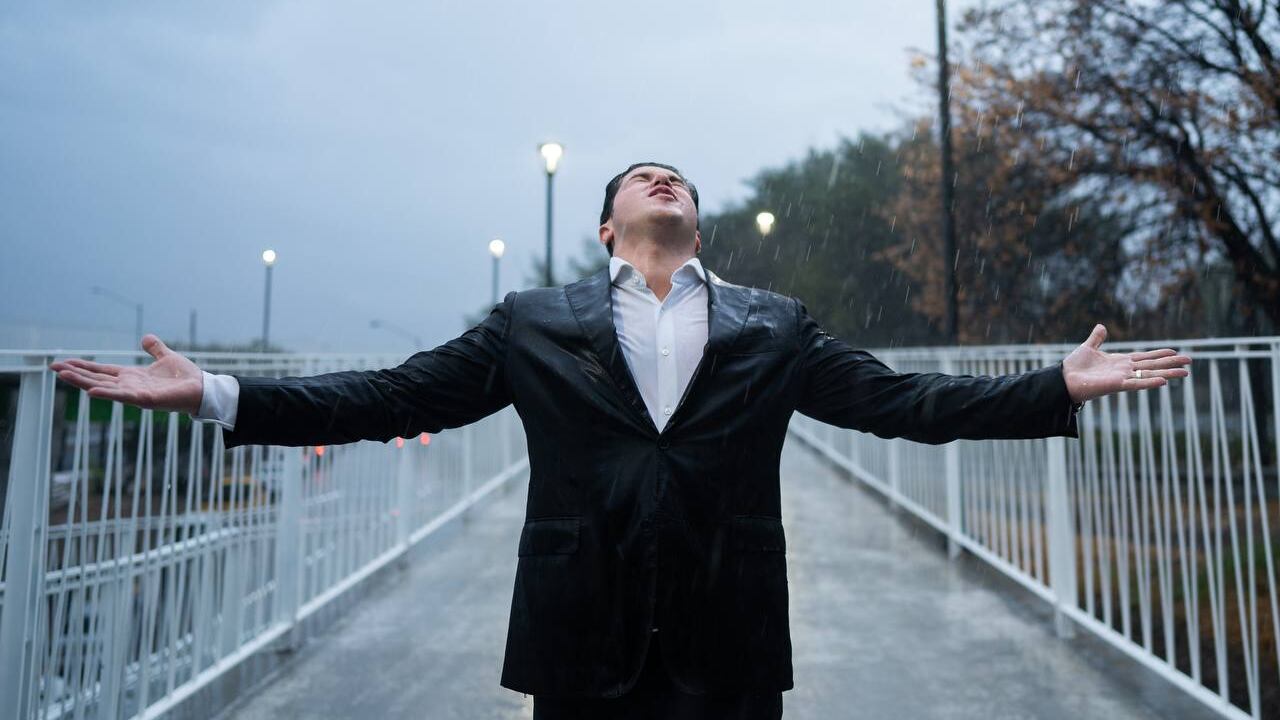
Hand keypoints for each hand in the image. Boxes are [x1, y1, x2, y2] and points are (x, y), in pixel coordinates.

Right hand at [49, 334, 204, 414]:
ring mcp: (136, 394)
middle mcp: (129, 385)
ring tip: (63, 376)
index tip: (62, 363)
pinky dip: (107, 394)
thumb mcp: (166, 357)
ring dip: (83, 383)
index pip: (101, 371)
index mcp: (132, 376)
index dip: (82, 367)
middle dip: (75, 374)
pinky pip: (123, 397)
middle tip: (53, 368)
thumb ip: (155, 349)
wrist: (203, 388)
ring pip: (104, 387)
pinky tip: (91, 391)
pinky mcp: (146, 400)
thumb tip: (146, 338)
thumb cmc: (185, 377)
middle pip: (96, 379)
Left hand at [1062, 324, 1190, 403]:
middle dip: (1170, 363)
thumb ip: (1096, 338)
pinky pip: (1136, 384)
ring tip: (1185, 373)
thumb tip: (1101, 326)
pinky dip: (1149, 382)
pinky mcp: (1116, 385)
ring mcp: (1122, 378)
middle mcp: (1124, 370)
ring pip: (1150, 375)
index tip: (1174, 352)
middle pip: (1152, 365)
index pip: (1144, 357)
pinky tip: (1164, 381)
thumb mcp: (1088, 348)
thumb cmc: (1074, 367)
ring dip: (1167, 373)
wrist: (1063, 379)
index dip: (1159, 355)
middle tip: (1190, 361)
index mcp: (1119, 362)